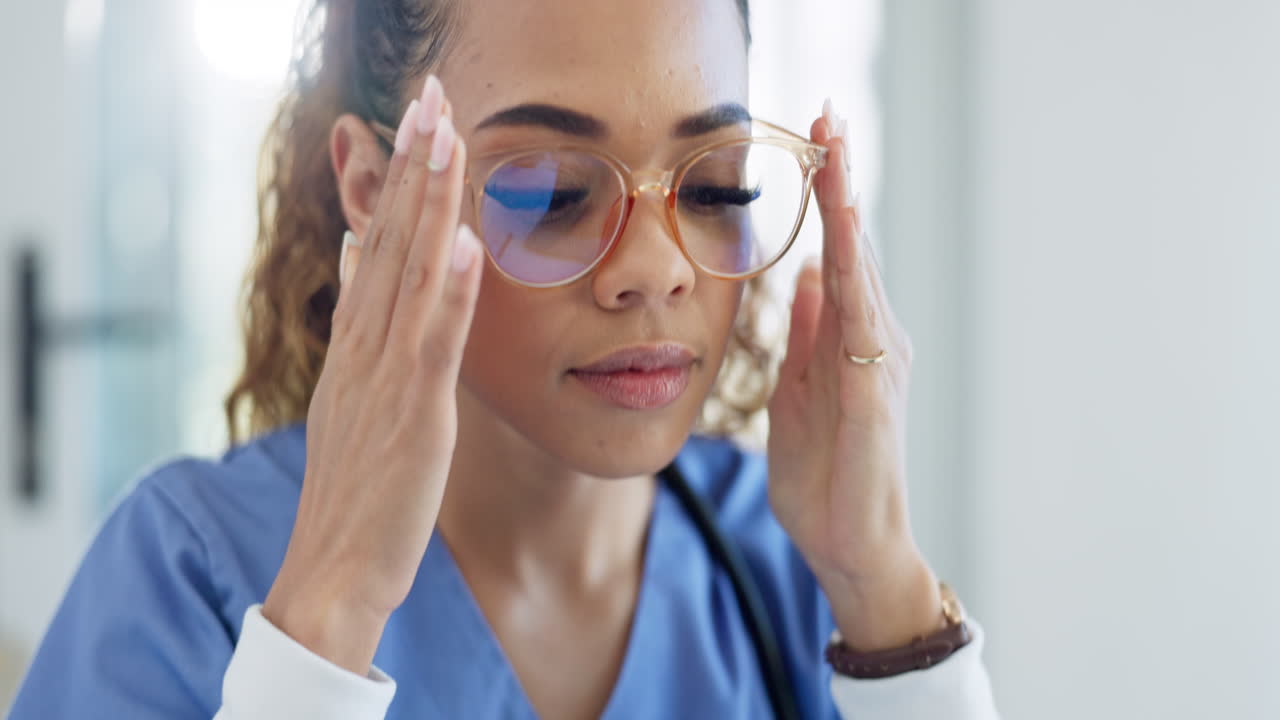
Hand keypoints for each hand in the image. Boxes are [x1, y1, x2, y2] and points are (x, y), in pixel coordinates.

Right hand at [262, 77, 481, 673]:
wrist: (333, 570)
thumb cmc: (356, 488)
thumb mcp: (353, 393)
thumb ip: (361, 324)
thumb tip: (359, 255)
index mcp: (356, 343)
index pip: (378, 243)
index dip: (398, 178)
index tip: (415, 118)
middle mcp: (364, 347)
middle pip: (390, 240)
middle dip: (412, 164)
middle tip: (429, 92)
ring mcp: (385, 377)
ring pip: (409, 274)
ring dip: (428, 201)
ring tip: (442, 132)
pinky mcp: (415, 414)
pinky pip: (433, 344)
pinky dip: (449, 291)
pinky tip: (465, 241)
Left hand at [766, 102, 941, 649]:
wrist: (850, 545)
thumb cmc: (825, 475)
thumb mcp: (799, 392)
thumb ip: (805, 335)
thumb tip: (804, 277)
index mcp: (850, 339)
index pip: (839, 253)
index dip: (828, 196)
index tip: (817, 139)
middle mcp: (874, 339)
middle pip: (855, 245)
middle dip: (842, 179)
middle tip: (829, 113)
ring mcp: (879, 362)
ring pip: (862, 269)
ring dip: (847, 207)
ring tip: (836, 146)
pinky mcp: (874, 392)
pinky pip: (861, 320)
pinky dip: (855, 271)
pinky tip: (842, 232)